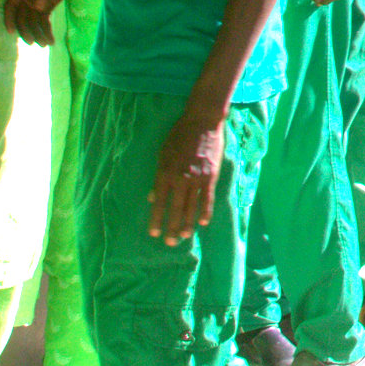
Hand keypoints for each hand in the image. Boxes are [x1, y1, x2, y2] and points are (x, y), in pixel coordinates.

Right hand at [3, 0, 85, 46]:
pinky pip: (44, 21)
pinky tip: (51, 40)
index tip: (11, 31)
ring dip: (38, 33)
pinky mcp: (47, 7)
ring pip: (33, 22)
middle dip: (26, 30)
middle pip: (22, 17)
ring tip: (45, 44)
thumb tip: (37, 7)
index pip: (11, 4)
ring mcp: (37, 2)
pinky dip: (47, 31)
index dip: (9, 18)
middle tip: (33, 42)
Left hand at [147, 107, 224, 243]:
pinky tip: (203, 222)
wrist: (202, 122)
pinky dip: (205, 211)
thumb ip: (158, 176)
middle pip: (175, 208)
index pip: (159, 202)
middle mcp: (180, 178)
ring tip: (184, 237)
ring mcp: (196, 178)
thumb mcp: (162, 154)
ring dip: (187, 223)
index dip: (157, 219)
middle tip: (170, 243)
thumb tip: (154, 198)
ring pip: (191, 206)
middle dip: (172, 227)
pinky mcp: (210, 175)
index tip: (154, 233)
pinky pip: (207, 197)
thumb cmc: (179, 135)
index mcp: (165, 173)